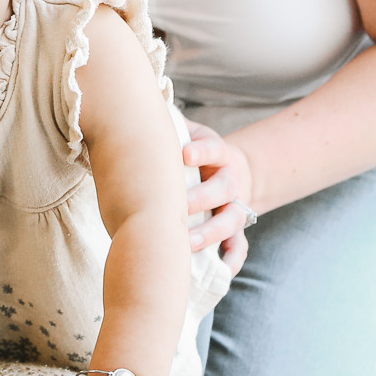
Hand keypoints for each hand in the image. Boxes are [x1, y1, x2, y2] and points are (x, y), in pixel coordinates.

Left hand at [183, 122, 254, 277]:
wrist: (234, 170)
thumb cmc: (197, 151)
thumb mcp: (191, 132)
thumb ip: (171, 125)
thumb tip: (136, 104)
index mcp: (219, 153)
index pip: (213, 148)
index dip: (201, 151)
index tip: (184, 154)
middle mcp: (231, 181)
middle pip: (222, 190)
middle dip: (200, 199)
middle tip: (178, 206)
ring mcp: (235, 207)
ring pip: (230, 222)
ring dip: (210, 233)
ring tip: (188, 243)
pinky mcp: (237, 230)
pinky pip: (239, 247)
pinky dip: (233, 259)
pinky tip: (222, 271)